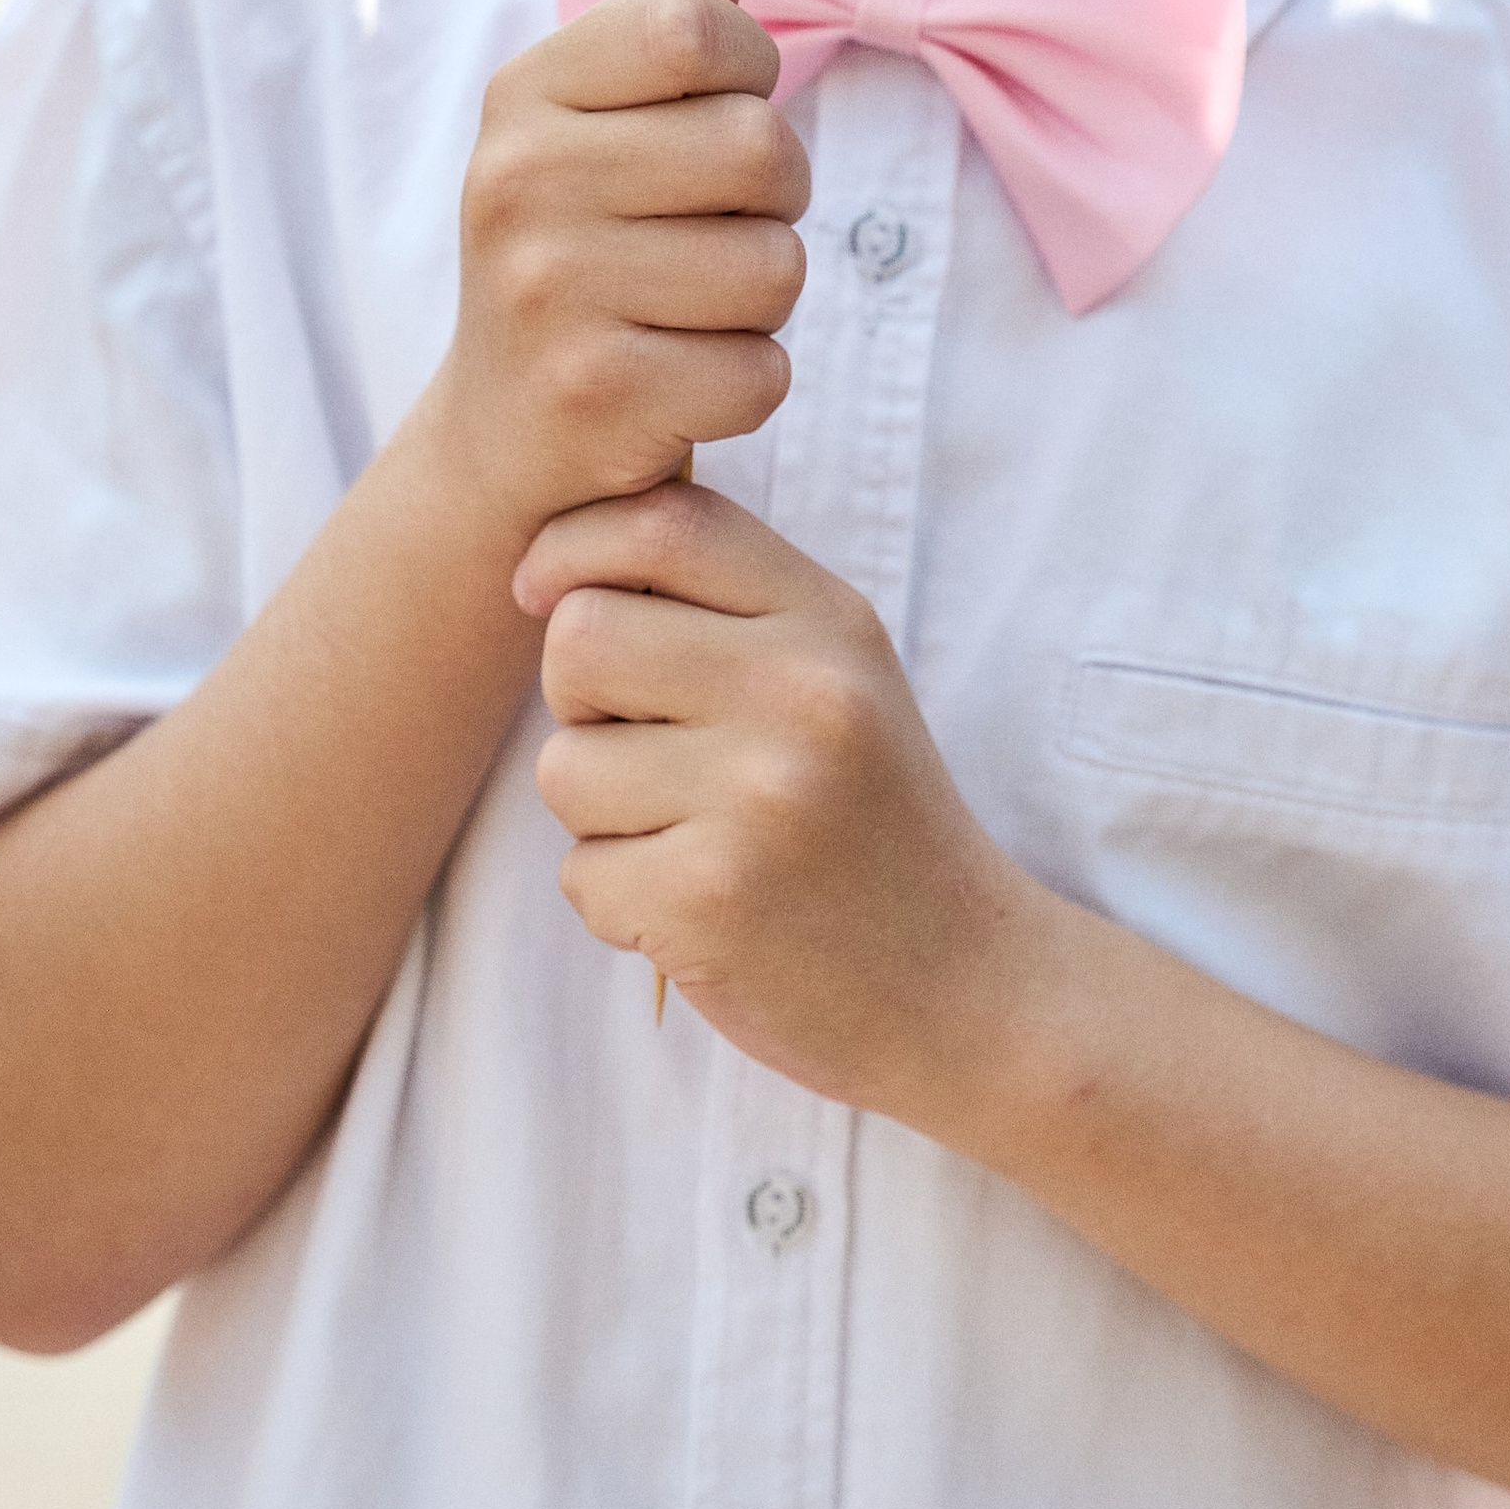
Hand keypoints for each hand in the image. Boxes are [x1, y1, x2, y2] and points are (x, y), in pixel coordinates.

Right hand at [406, 0, 810, 555]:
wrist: (500, 428)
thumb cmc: (577, 251)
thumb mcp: (585, 130)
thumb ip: (656, 39)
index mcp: (522, 96)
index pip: (690, 26)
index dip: (747, 65)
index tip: (724, 106)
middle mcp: (519, 182)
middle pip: (761, 146)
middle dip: (776, 196)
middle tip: (724, 226)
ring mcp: (550, 291)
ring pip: (777, 265)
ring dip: (764, 296)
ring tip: (696, 305)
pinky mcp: (596, 396)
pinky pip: (762, 372)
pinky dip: (746, 383)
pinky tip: (684, 380)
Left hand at [515, 483, 1036, 1110]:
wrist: (968, 987)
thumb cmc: (872, 825)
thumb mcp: (839, 679)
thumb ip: (728, 608)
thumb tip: (562, 566)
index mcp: (829, 621)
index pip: (665, 521)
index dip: (573, 545)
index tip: (542, 591)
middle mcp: (799, 691)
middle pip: (580, 637)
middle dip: (580, 703)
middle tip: (650, 756)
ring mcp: (755, 795)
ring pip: (564, 766)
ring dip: (601, 819)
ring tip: (695, 842)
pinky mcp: (708, 898)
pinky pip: (580, 873)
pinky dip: (620, 904)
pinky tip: (703, 912)